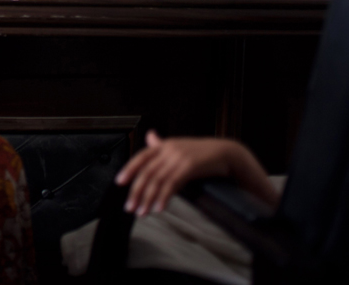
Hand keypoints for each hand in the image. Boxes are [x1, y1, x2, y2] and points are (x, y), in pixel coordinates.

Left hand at [115, 131, 235, 215]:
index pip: (141, 157)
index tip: (119, 183)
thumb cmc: (204, 154)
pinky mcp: (190, 165)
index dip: (129, 169)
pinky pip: (172, 184)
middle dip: (137, 191)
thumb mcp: (181, 147)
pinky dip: (164, 197)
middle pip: (147, 172)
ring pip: (157, 180)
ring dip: (148, 198)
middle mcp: (169, 149)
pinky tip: (159, 208)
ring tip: (143, 213)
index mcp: (165, 144)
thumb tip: (150, 136)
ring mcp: (179, 156)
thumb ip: (163, 146)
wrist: (228, 154)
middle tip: (130, 208)